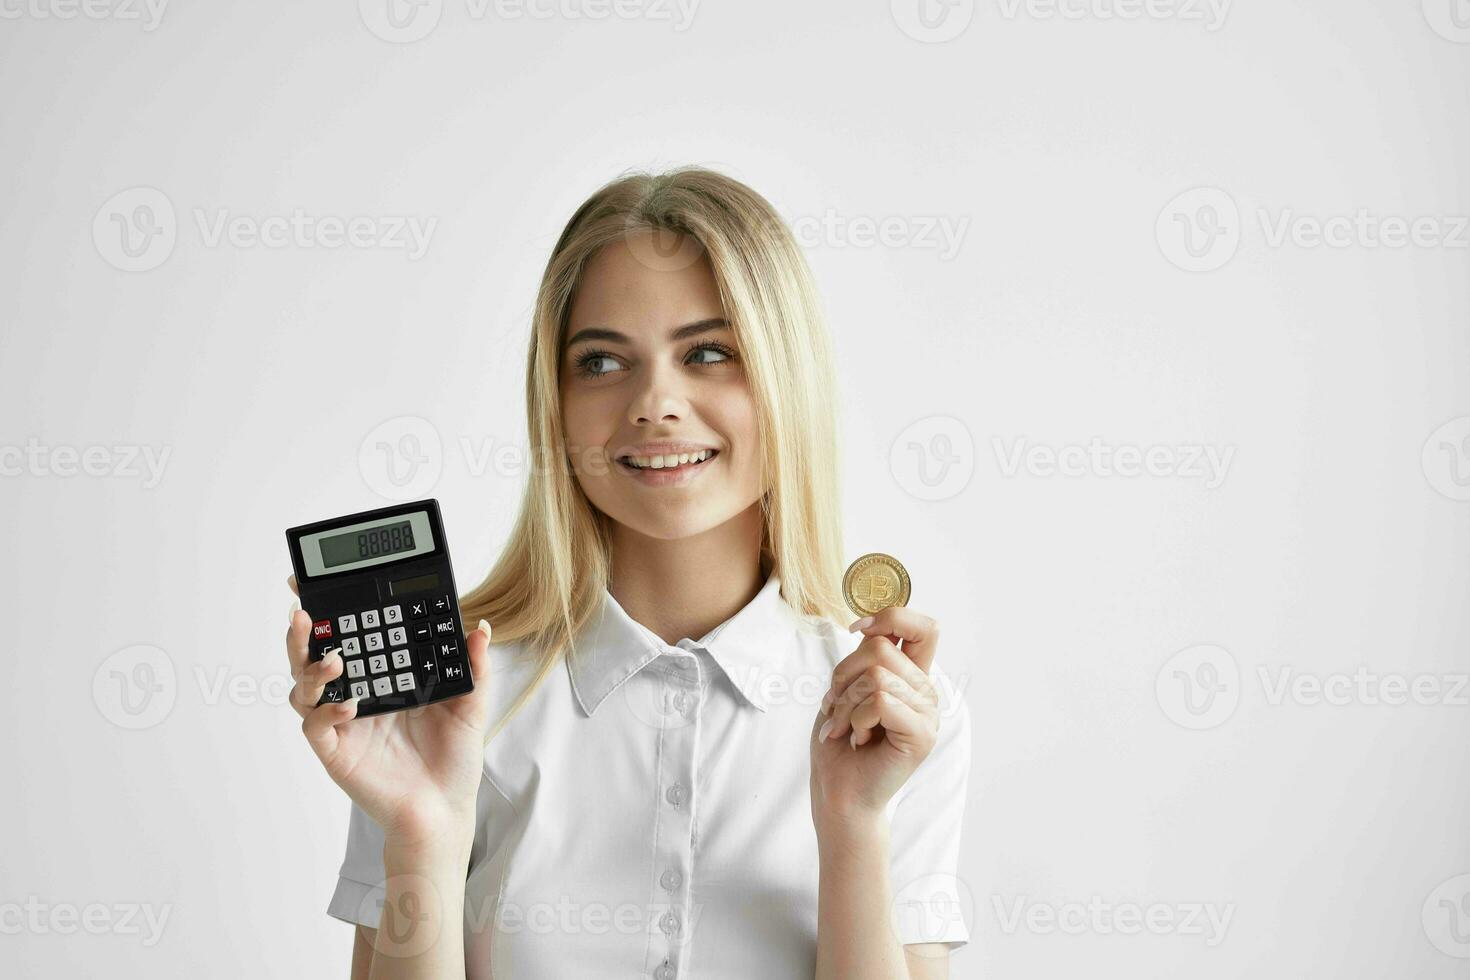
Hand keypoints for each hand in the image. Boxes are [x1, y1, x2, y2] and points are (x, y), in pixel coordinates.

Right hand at [285, 574, 492, 852]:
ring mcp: (340, 725)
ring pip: (304, 688)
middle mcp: (355, 697)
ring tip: (333, 659)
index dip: (330, 615)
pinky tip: (349, 705)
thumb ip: (472, 665)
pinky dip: (326, 712)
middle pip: (312, 658)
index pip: (348, 639)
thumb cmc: (453, 760)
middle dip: (301, 634)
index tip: (317, 586)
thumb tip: (480, 626)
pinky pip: (316, 727)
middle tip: (303, 611)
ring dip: (310, 669)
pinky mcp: (335, 752)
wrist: (446, 811)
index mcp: (382, 679)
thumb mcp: (470, 706)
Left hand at [810, 606, 940, 826]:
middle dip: (843, 675)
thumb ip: (865, 660)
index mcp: (910, 677)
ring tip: (845, 729)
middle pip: (881, 647)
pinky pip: (880, 701)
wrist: (838, 792)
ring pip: (876, 675)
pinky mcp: (922, 734)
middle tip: (836, 708)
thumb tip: (869, 629)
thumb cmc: (839, 743)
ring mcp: (927, 713)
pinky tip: (858, 739)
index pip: (924, 627)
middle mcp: (925, 691)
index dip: (892, 617)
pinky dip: (856, 719)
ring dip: (845, 704)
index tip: (858, 631)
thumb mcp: (846, 689)